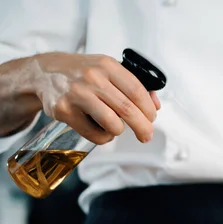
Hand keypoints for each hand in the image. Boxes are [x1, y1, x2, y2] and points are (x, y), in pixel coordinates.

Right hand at [28, 52, 160, 143]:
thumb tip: (156, 106)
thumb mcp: (108, 70)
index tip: (152, 119)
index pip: (137, 91)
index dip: (149, 109)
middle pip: (128, 110)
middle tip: (147, 136)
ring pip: (112, 124)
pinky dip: (103, 137)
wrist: (45, 73)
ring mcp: (77, 94)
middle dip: (143, 127)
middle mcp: (92, 78)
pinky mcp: (64, 111)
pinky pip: (94, 134)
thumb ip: (134, 86)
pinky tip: (101, 129)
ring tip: (117, 128)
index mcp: (107, 65)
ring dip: (119, 131)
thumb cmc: (84, 73)